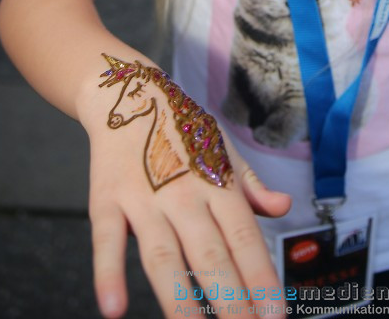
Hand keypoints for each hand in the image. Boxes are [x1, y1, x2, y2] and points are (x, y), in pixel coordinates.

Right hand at [81, 57, 290, 317]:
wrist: (128, 92)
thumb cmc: (182, 129)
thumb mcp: (222, 147)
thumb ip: (251, 185)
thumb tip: (282, 207)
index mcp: (217, 183)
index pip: (245, 240)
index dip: (261, 281)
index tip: (276, 318)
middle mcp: (185, 193)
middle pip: (210, 256)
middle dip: (230, 303)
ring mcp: (144, 198)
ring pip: (163, 257)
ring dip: (179, 302)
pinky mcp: (106, 199)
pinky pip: (107, 240)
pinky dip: (108, 274)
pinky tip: (114, 309)